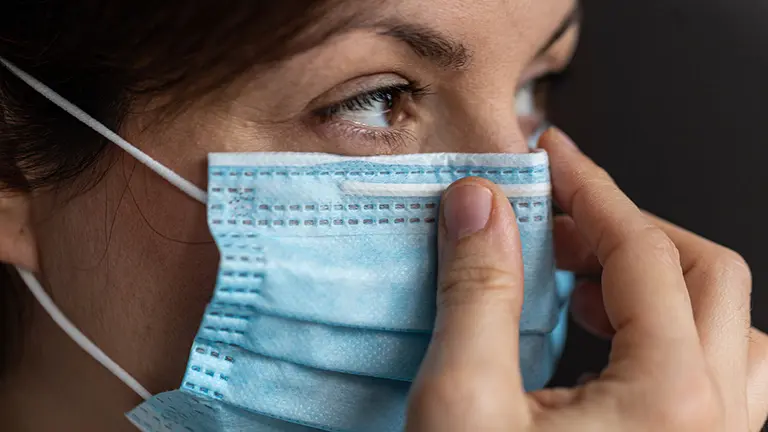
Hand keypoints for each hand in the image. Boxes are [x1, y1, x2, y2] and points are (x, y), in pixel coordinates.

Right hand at [406, 128, 767, 430]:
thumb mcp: (464, 407)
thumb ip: (476, 293)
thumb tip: (479, 204)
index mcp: (669, 399)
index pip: (641, 248)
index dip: (589, 188)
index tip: (549, 157)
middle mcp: (717, 421)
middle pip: (707, 275)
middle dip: (628, 228)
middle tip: (556, 221)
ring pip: (726, 325)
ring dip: (656, 279)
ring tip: (583, 275)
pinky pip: (716, 372)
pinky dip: (662, 330)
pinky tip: (601, 340)